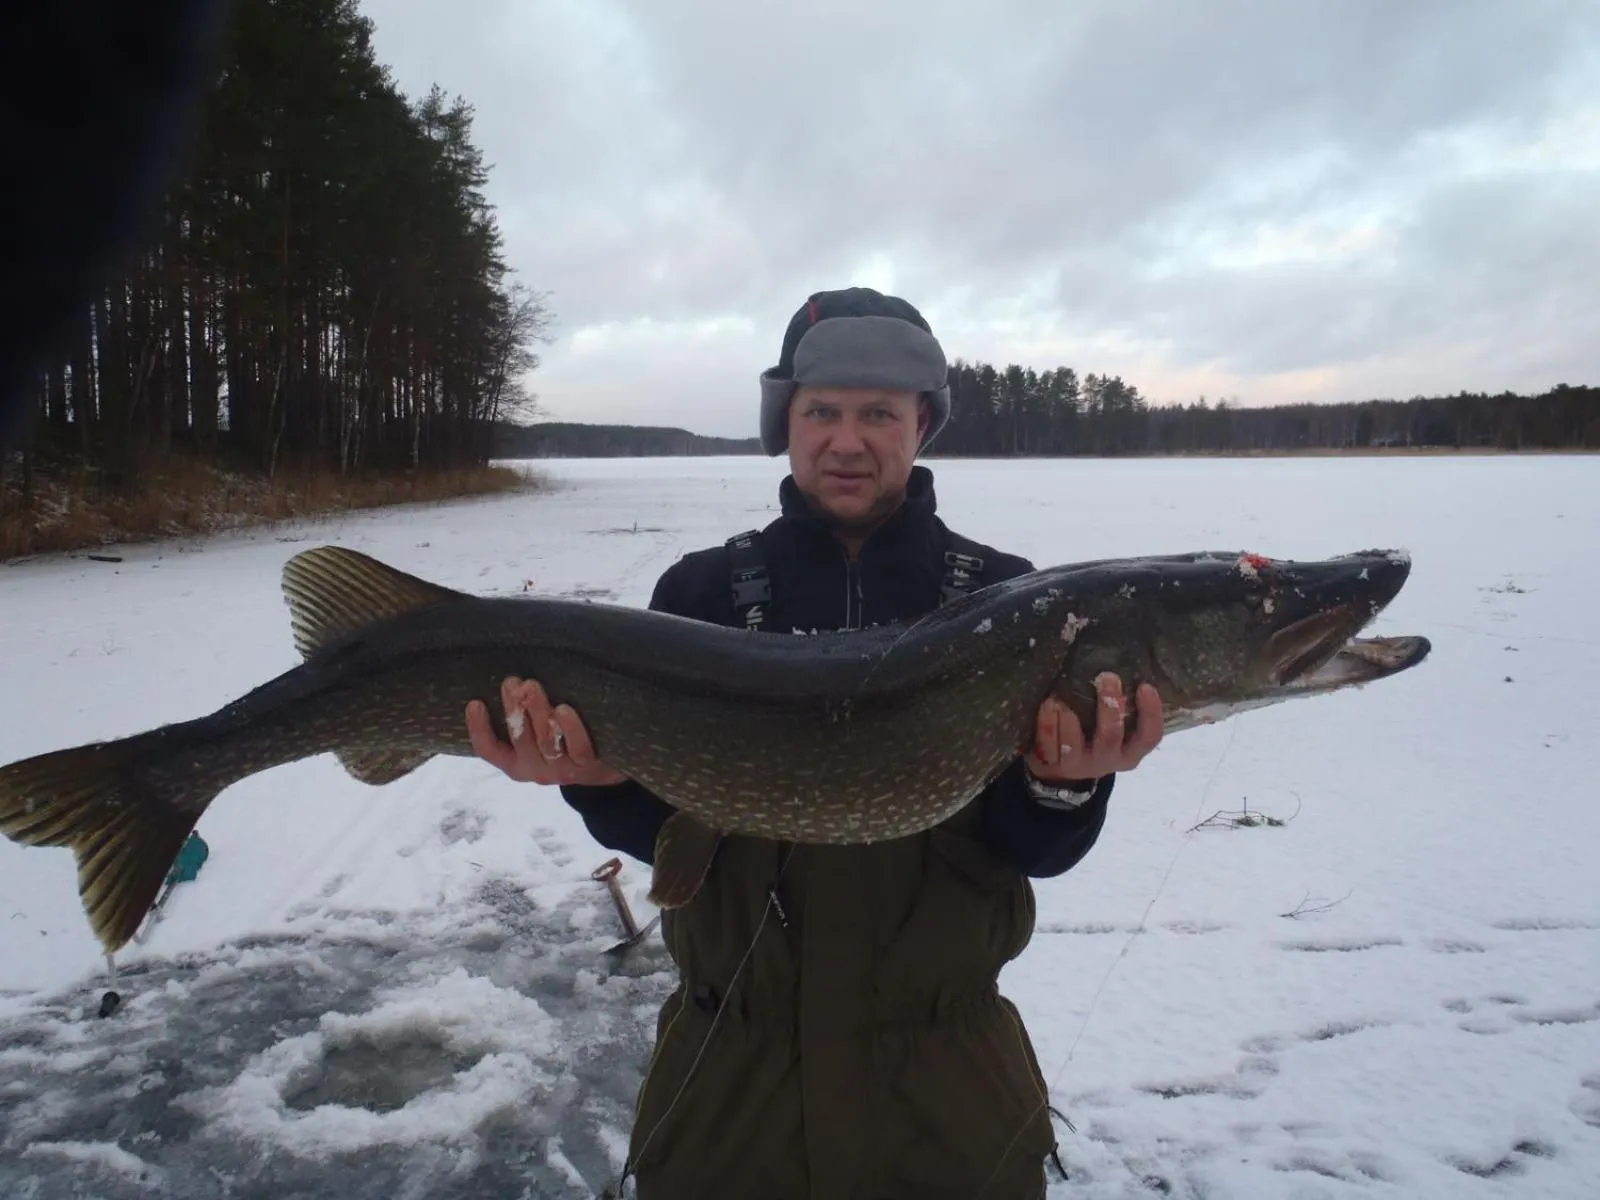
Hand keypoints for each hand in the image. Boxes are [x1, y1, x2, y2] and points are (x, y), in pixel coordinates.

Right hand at [466, 676, 627, 786]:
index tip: (474, 702)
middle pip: (519, 740)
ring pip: (546, 743)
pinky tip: (564, 709)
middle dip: (513, 709)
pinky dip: (570, 728)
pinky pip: (577, 747)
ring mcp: (562, 771)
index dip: (478, 730)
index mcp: (515, 763)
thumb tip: (508, 678)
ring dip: (538, 712)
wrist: (605, 767)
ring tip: (532, 686)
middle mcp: (535, 770)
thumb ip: (520, 713)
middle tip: (511, 682)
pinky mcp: (587, 766)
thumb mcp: (535, 732)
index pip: (489, 750)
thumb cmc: (561, 740)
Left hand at [1024, 673, 1162, 783]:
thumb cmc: (1095, 737)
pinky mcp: (1052, 763)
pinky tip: (1048, 704)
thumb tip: (1124, 666)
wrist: (1062, 770)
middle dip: (1110, 706)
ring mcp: (1078, 764)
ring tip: (1063, 696)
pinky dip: (1047, 724)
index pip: (1149, 737)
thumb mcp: (1115, 729)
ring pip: (1074, 744)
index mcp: (1129, 752)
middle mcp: (1106, 760)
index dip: (1151, 714)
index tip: (1146, 686)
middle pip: (1111, 736)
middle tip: (1107, 677)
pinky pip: (1048, 745)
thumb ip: (1121, 708)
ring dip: (1068, 719)